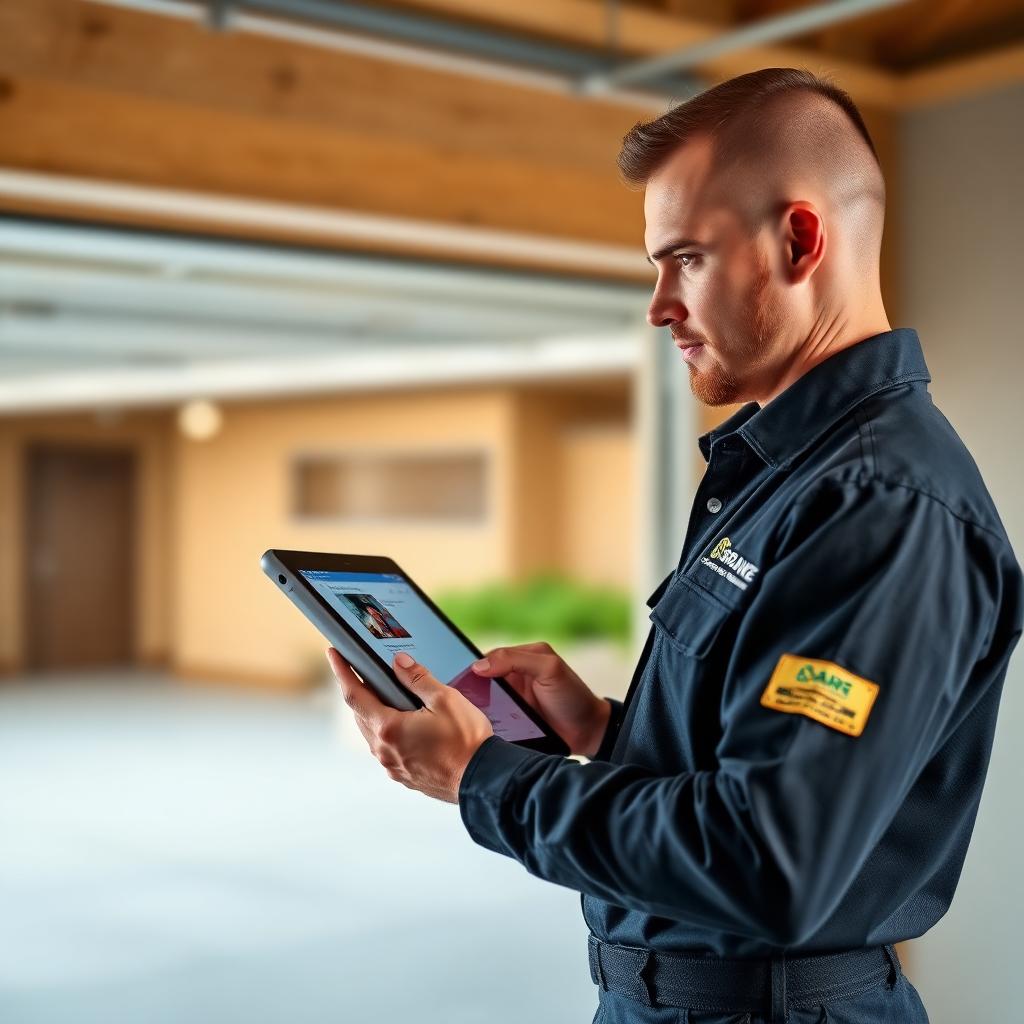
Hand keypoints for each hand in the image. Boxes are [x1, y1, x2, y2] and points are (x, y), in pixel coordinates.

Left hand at [327, 648, 493, 803]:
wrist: (483, 779)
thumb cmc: (466, 741)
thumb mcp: (445, 699)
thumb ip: (418, 678)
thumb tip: (399, 662)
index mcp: (389, 728)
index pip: (354, 695)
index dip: (342, 672)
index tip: (334, 655)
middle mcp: (385, 750)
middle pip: (361, 715)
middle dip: (359, 691)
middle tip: (362, 672)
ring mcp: (393, 766)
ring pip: (373, 734)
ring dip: (374, 713)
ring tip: (386, 696)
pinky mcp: (405, 776)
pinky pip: (388, 749)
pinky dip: (389, 732)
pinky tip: (405, 725)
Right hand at [471, 643, 611, 757]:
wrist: (589, 733)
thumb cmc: (572, 696)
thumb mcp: (549, 669)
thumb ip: (516, 660)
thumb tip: (479, 665)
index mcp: (523, 657)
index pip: (489, 658)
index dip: (473, 667)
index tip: (457, 677)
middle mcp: (515, 677)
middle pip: (482, 680)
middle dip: (469, 689)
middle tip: (455, 699)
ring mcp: (512, 700)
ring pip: (484, 701)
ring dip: (475, 708)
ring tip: (461, 716)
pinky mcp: (511, 720)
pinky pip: (491, 719)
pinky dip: (484, 722)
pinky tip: (474, 728)